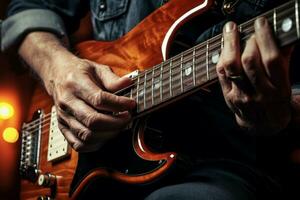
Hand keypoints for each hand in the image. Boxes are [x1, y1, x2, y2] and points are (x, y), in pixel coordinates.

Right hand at [48, 56, 135, 151]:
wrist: (57, 75)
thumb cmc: (79, 72)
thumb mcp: (97, 69)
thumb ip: (113, 79)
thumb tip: (129, 83)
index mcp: (75, 84)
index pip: (99, 99)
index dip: (119, 104)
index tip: (131, 104)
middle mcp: (67, 102)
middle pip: (93, 121)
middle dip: (116, 123)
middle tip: (128, 118)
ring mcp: (63, 117)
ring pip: (87, 135)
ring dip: (108, 134)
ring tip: (119, 126)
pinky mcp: (62, 128)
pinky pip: (79, 144)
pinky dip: (96, 144)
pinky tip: (106, 135)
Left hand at [216, 18, 291, 133]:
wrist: (261, 125)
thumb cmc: (275, 100)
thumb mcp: (285, 82)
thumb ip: (283, 59)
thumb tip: (283, 35)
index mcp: (279, 89)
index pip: (271, 60)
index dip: (265, 39)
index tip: (261, 23)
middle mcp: (259, 94)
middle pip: (249, 62)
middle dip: (248, 41)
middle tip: (249, 30)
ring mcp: (241, 97)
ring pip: (231, 67)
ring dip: (229, 44)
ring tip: (231, 30)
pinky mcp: (227, 97)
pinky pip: (220, 73)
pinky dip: (222, 56)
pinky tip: (224, 46)